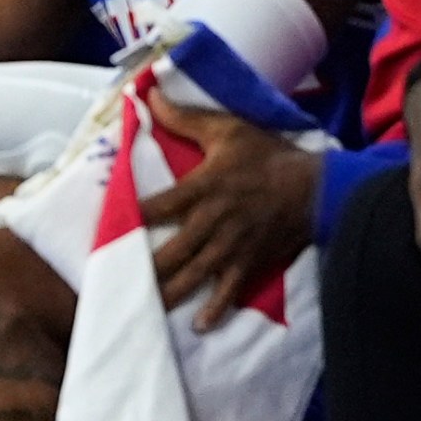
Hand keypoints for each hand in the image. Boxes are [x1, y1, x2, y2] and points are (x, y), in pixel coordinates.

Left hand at [139, 90, 318, 331]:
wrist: (315, 188)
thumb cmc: (267, 155)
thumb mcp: (226, 129)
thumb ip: (184, 117)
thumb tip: (148, 95)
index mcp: (203, 189)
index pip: (158, 206)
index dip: (131, 215)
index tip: (105, 226)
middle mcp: (212, 222)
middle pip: (171, 251)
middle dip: (145, 267)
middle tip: (117, 280)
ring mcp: (231, 247)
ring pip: (193, 275)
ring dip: (169, 293)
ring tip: (144, 307)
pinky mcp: (249, 263)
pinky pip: (229, 291)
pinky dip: (214, 310)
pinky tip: (198, 325)